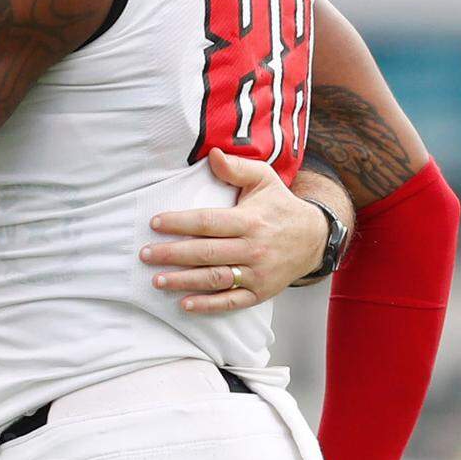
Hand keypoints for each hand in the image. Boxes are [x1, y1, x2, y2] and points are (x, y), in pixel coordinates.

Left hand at [139, 149, 328, 312]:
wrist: (315, 238)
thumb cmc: (280, 205)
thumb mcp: (264, 179)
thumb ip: (237, 168)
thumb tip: (212, 154)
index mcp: (250, 220)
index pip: (208, 222)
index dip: (180, 223)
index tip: (155, 223)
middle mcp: (253, 248)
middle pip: (206, 253)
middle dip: (172, 254)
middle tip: (145, 254)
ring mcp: (257, 273)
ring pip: (215, 279)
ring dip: (184, 281)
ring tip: (157, 280)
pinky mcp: (260, 292)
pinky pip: (231, 301)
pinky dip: (207, 305)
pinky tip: (184, 304)